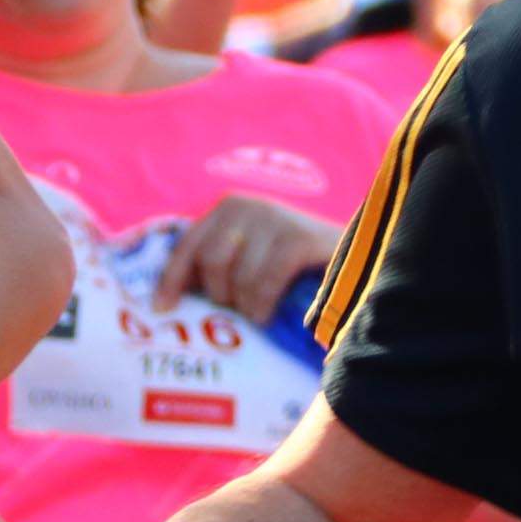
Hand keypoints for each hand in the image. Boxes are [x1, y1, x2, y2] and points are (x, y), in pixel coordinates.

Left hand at [154, 195, 345, 325]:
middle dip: (219, 294)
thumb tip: (170, 298)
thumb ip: (219, 265)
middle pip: (209, 261)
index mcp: (228, 208)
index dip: (171, 279)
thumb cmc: (295, 267)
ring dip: (245, 305)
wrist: (359, 257)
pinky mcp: (300, 237)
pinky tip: (266, 315)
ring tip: (258, 314)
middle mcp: (247, 206)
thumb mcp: (250, 257)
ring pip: (238, 276)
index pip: (186, 245)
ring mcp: (275, 218)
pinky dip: (262, 304)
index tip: (161, 309)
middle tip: (238, 310)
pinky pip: (265, 281)